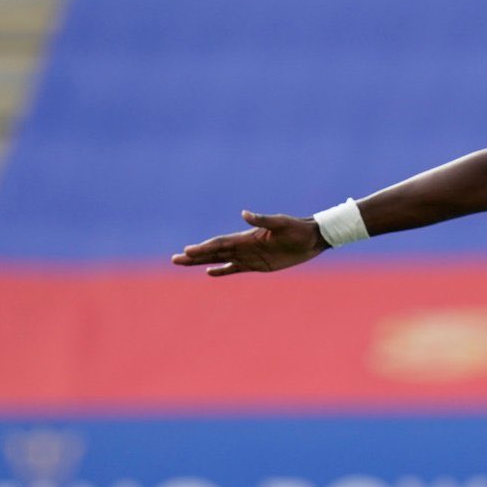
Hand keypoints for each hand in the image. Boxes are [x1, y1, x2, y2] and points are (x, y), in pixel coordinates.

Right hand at [171, 211, 326, 275]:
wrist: (312, 238)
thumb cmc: (298, 229)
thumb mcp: (281, 223)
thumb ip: (263, 220)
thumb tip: (245, 214)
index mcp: (246, 237)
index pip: (220, 243)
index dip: (204, 248)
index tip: (188, 251)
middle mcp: (244, 246)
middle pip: (214, 252)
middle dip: (194, 256)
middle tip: (174, 259)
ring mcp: (249, 256)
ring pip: (220, 260)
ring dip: (202, 262)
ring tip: (183, 263)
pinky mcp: (258, 265)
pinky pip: (235, 268)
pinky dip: (222, 270)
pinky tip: (209, 273)